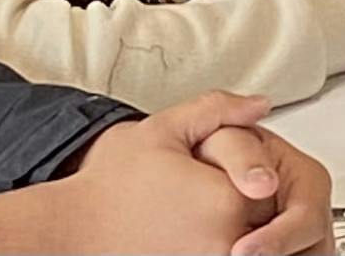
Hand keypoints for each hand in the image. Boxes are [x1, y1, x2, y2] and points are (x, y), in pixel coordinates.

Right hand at [0, 95, 333, 255]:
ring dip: (243, 230)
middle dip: (249, 206)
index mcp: (227, 201)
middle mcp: (230, 245)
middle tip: (200, 196)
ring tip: (193, 217)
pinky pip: (230, 255)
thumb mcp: (162, 129)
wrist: (76, 231)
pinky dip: (218, 242)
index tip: (219, 171)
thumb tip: (259, 104)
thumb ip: (217, 109)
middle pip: (267, 223)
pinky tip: (189, 233)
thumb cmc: (112, 186)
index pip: (269, 186)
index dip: (249, 173)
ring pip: (254, 245)